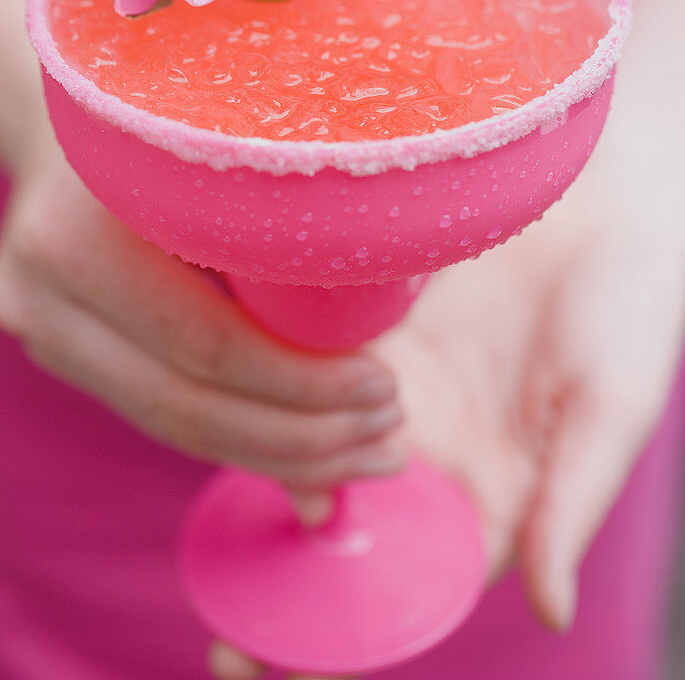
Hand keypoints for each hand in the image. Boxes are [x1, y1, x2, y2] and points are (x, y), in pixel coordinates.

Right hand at [0, 129, 403, 489]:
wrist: (73, 121)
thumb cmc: (176, 117)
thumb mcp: (224, 143)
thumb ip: (283, 219)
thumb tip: (405, 297)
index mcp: (77, 231)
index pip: (204, 343)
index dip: (303, 383)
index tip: (387, 387)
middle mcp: (39, 291)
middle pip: (185, 405)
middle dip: (303, 437)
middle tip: (390, 439)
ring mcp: (40, 329)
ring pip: (172, 426)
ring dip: (282, 455)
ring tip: (369, 456)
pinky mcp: (62, 352)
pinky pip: (160, 415)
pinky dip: (243, 439)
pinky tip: (311, 454)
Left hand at [212, 170, 684, 678]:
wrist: (604, 207)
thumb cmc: (630, 310)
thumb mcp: (610, 411)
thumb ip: (570, 507)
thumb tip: (546, 611)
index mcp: (486, 499)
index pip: (406, 581)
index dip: (336, 632)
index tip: (255, 656)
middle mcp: (430, 455)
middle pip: (340, 525)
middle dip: (277, 567)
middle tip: (211, 604)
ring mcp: (394, 391)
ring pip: (310, 446)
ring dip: (263, 465)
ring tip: (218, 469)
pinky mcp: (371, 329)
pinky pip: (308, 366)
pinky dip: (275, 381)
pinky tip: (238, 381)